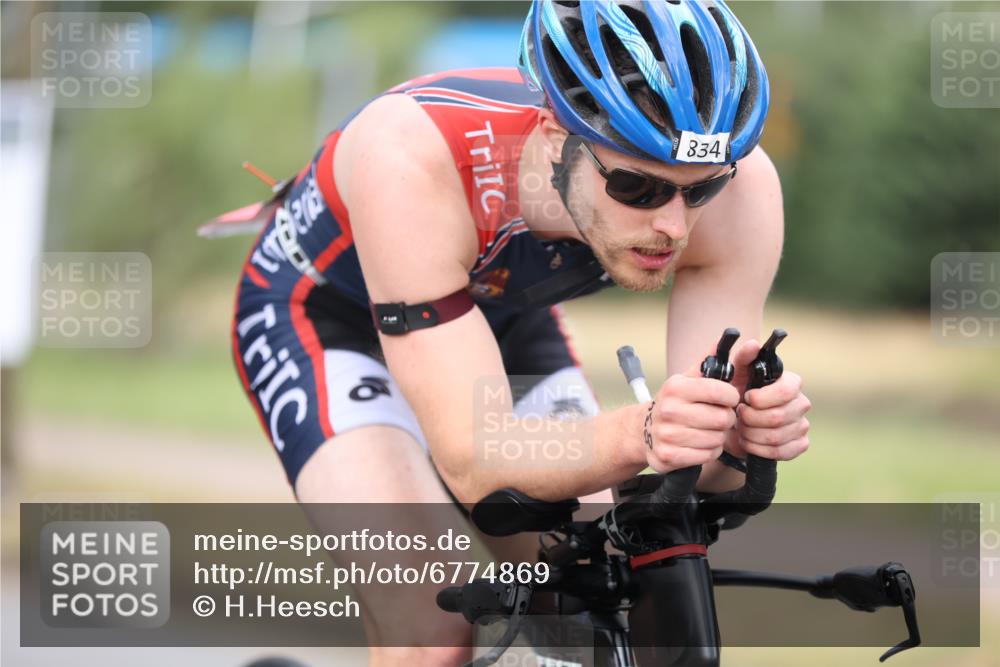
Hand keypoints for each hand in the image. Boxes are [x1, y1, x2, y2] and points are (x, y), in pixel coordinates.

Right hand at [643, 356, 740, 473]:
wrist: (642, 430)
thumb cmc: (675, 402)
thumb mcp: (688, 378)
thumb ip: (710, 360)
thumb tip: (735, 337)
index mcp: (675, 387)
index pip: (720, 391)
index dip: (732, 397)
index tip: (728, 399)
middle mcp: (668, 410)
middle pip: (722, 418)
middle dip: (727, 419)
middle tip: (720, 418)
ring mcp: (667, 435)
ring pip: (716, 439)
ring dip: (719, 436)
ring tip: (709, 431)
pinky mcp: (668, 456)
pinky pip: (707, 455)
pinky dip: (710, 451)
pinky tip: (701, 444)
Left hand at [730, 339, 811, 460]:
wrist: (732, 425)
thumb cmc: (734, 395)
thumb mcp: (733, 374)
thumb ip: (741, 358)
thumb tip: (752, 344)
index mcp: (790, 383)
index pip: (786, 390)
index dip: (761, 398)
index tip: (745, 398)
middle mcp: (800, 403)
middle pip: (778, 417)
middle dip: (751, 419)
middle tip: (739, 416)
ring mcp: (802, 425)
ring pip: (777, 437)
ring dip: (751, 435)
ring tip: (741, 429)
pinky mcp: (799, 445)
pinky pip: (782, 452)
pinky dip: (759, 449)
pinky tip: (750, 442)